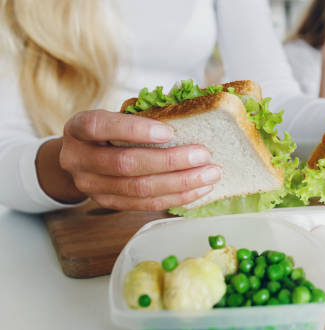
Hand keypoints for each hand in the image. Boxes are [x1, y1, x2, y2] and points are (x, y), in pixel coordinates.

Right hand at [57, 110, 220, 210]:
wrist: (81, 160)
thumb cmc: (107, 131)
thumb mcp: (114, 116)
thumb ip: (143, 111)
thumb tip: (184, 94)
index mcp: (79, 128)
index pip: (101, 126)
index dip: (135, 130)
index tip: (169, 131)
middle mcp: (79, 159)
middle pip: (127, 164)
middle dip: (171, 161)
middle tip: (204, 154)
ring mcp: (92, 186)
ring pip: (140, 189)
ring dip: (180, 183)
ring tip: (210, 174)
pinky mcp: (109, 203)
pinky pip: (146, 204)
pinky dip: (176, 197)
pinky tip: (199, 189)